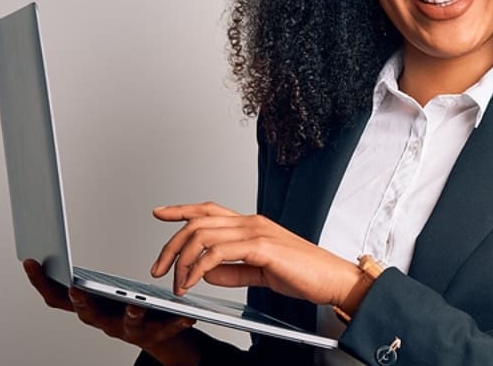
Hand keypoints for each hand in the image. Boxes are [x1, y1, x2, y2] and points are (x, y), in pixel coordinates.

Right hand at [21, 259, 195, 351]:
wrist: (157, 333)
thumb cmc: (125, 305)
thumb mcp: (101, 291)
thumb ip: (82, 277)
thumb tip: (54, 247)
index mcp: (90, 307)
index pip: (57, 297)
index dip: (41, 281)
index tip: (30, 260)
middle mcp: (105, 322)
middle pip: (88, 315)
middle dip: (82, 302)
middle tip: (76, 289)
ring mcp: (129, 332)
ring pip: (127, 325)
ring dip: (130, 314)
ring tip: (136, 304)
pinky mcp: (156, 335)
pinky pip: (166, 330)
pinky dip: (175, 323)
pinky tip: (187, 314)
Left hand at [150, 202, 361, 308]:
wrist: (333, 279)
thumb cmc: (305, 274)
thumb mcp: (260, 273)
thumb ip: (234, 271)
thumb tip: (207, 272)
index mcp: (252, 225)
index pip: (209, 210)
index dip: (182, 209)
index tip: (160, 213)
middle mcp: (251, 222)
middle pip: (198, 222)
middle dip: (171, 245)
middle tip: (159, 268)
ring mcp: (256, 232)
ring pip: (203, 235)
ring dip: (183, 260)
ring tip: (178, 283)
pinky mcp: (262, 247)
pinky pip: (218, 253)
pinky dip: (200, 267)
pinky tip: (195, 281)